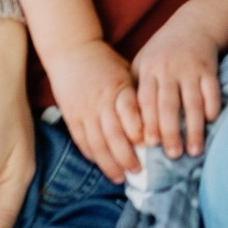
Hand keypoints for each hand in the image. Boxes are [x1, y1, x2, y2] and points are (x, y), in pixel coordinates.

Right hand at [46, 41, 142, 179]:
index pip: (129, 111)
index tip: (150, 145)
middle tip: (139, 170)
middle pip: (113, 134)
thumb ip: (137, 95)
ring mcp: (83, 110)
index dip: (139, 130)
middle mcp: (100, 101)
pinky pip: (81, 141)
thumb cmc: (106, 63)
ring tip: (121, 177)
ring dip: (109, 163)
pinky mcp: (71, 116)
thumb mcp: (126, 71)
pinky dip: (92, 156)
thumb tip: (156, 120)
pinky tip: (102, 165)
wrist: (72, 51)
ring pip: (96, 143)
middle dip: (126, 156)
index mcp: (118, 87)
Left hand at [132, 15, 221, 158]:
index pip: (146, 99)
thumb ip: (135, 90)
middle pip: (168, 104)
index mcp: (148, 70)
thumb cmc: (163, 52)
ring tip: (194, 150)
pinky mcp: (209, 67)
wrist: (194, 23)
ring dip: (194, 127)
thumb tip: (126, 128)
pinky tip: (211, 122)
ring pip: (192, 101)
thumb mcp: (143, 63)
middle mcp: (168, 69)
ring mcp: (190, 68)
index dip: (148, 121)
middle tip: (172, 155)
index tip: (149, 144)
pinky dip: (212, 105)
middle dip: (170, 131)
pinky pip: (212, 89)